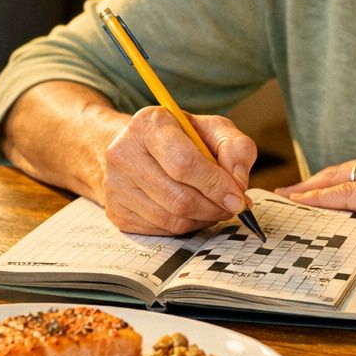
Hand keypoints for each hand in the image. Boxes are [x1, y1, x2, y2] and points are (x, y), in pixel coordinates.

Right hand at [101, 106, 257, 235]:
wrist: (136, 147)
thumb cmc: (181, 137)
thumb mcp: (213, 129)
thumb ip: (235, 147)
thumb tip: (239, 183)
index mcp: (149, 124)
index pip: (184, 163)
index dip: (216, 185)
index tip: (239, 198)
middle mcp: (124, 154)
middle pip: (178, 197)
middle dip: (214, 207)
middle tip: (233, 206)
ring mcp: (116, 185)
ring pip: (171, 218)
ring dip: (203, 218)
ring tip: (216, 207)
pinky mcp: (117, 211)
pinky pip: (161, 230)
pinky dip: (187, 225)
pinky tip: (195, 212)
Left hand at [278, 147, 355, 229]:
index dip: (336, 178)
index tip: (318, 185)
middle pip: (342, 170)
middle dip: (314, 182)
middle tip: (289, 192)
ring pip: (337, 179)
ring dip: (309, 189)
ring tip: (286, 198)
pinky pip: (346, 194)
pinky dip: (320, 198)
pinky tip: (302, 203)